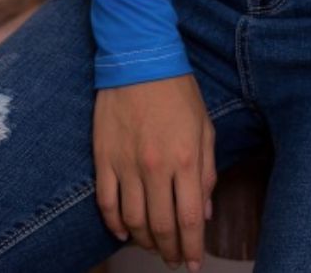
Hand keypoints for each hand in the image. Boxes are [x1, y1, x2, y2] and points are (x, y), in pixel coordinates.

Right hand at [93, 71, 215, 269]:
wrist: (138, 58)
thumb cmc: (177, 90)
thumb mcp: (204, 126)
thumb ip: (206, 171)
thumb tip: (204, 212)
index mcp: (185, 158)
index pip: (189, 219)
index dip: (191, 248)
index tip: (193, 263)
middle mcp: (156, 167)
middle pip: (161, 226)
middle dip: (169, 251)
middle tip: (173, 259)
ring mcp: (126, 165)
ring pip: (133, 221)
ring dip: (144, 241)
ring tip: (153, 246)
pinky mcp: (103, 159)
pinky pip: (106, 204)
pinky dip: (115, 224)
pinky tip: (124, 232)